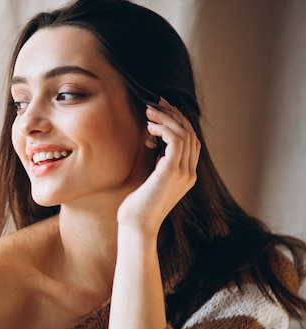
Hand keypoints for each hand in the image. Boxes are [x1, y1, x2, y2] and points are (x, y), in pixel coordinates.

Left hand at [117, 97, 200, 233]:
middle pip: (191, 134)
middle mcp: (190, 173)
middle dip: (174, 115)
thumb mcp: (150, 179)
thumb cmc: (138, 205)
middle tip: (156, 103)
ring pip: (184, 134)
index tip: (162, 109)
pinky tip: (149, 126)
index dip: (178, 122)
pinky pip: (175, 140)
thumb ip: (157, 162)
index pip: (191, 141)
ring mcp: (184, 172)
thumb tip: (152, 141)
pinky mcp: (173, 172)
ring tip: (149, 111)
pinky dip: (163, 128)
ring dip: (167, 118)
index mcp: (187, 175)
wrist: (137, 225)